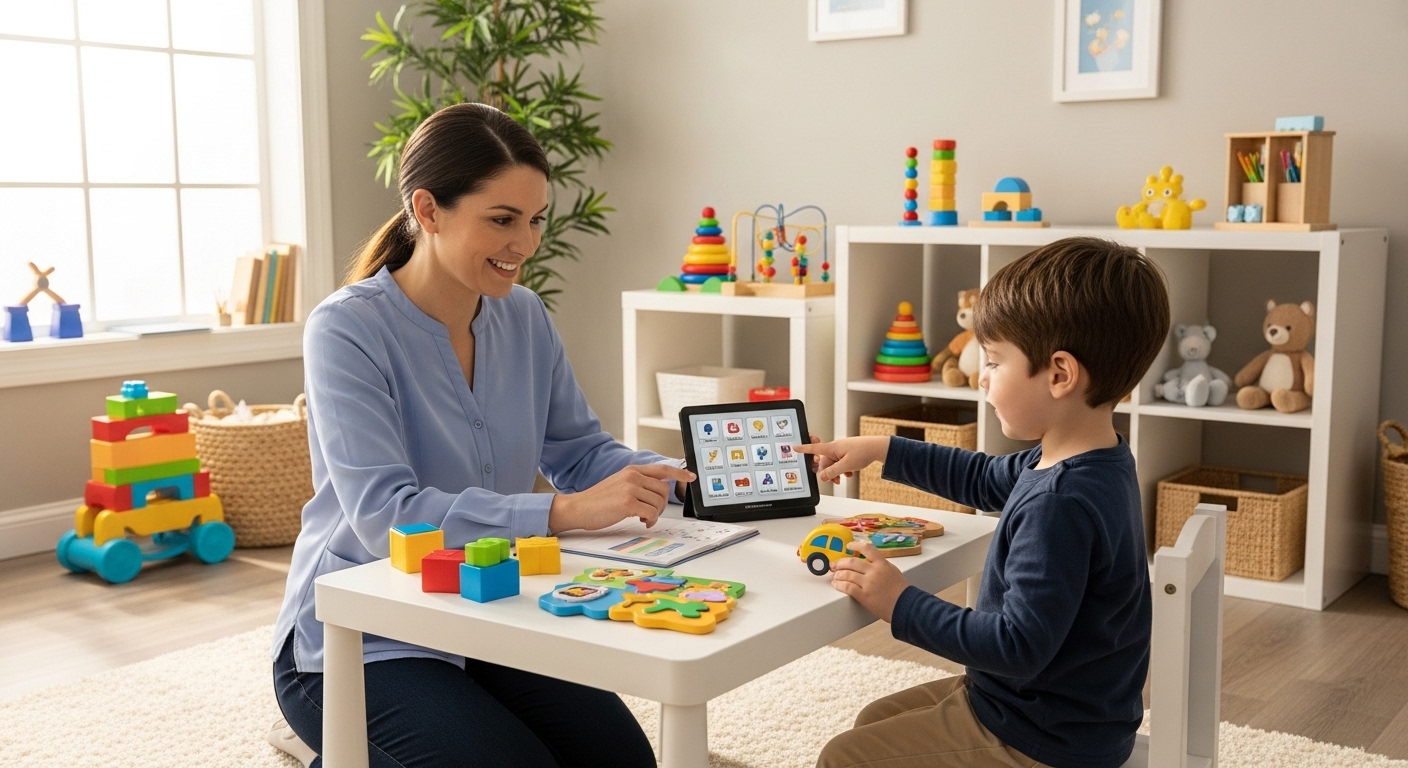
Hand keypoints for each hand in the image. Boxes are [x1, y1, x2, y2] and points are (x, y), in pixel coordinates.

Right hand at [548, 463, 694, 533]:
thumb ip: (637, 483)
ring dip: (655, 514)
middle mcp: (633, 476)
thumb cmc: (598, 500)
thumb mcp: (619, 484)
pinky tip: (641, 522)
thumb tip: (657, 491)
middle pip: (664, 490)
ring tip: (643, 518)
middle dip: (662, 504)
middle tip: (651, 513)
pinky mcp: (627, 503)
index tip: (691, 477)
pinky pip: (651, 513)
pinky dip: (650, 520)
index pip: (662, 469)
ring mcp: (630, 488)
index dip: (679, 473)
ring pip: (659, 502)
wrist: (578, 508)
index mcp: (632, 470)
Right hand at [792, 435, 889, 483]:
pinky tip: (850, 473)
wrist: (878, 447)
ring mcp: (842, 450)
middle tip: (836, 480)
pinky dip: (843, 469)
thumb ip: (833, 472)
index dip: (803, 449)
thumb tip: (822, 477)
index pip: (814, 449)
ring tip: (845, 477)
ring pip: (833, 463)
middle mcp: (835, 447)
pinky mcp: (848, 452)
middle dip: (828, 472)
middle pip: (825, 462)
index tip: (794, 447)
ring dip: (837, 472)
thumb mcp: (846, 466)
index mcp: (832, 448)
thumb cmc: (863, 452)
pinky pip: (840, 462)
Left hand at [830, 541, 909, 622]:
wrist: (906, 606)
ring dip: (838, 574)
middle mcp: (874, 571)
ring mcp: (868, 583)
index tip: (849, 546)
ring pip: (847, 574)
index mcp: (882, 564)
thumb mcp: (893, 571)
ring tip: (835, 576)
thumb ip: (880, 565)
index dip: (855, 545)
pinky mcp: (864, 595)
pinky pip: (847, 587)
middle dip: (839, 563)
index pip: (867, 548)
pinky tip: (836, 584)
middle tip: (834, 565)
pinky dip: (839, 585)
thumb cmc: (901, 591)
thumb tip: (868, 562)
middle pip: (851, 562)